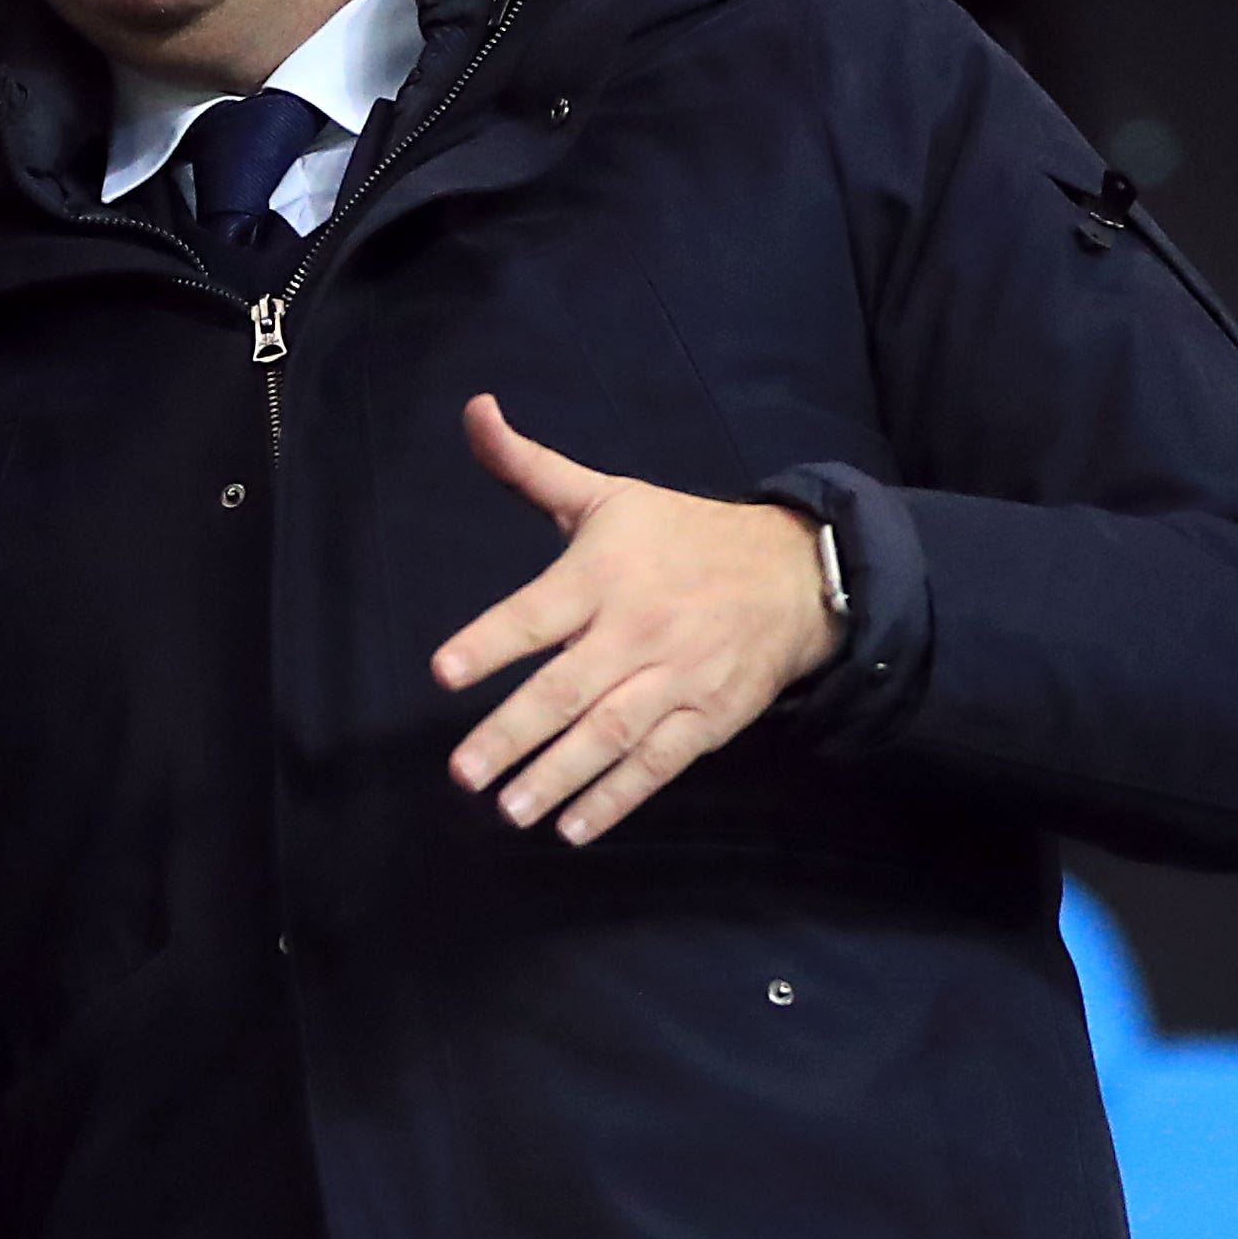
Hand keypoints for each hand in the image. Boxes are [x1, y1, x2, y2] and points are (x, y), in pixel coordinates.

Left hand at [430, 395, 842, 843]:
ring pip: (610, 734)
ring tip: (510, 809)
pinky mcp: (707, 719)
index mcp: (602, 576)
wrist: (793, 574)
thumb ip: (529, 467)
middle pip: (567, 689)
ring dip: (558, 776)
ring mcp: (676, 679)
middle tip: (463, 773)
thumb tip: (474, 411)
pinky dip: (617, 797)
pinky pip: (658, 764)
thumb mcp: (605, 495)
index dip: (490, 642)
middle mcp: (637, 631)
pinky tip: (574, 827)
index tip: (443, 673)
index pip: (536, 613)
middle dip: (513, 734)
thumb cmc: (679, 535)